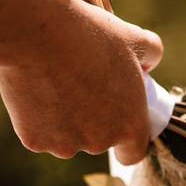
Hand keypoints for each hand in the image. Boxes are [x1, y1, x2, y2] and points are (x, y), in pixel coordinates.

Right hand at [0, 0, 163, 164]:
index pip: (133, 152)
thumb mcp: (132, 37)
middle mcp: (100, 143)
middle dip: (90, 121)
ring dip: (62, 121)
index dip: (126, 141)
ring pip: (65, 139)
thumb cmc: (88, 34)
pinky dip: (35, 117)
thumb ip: (151, 53)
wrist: (36, 34)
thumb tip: (148, 64)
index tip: (116, 123)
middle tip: (80, 87)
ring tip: (55, 83)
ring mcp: (65, 145)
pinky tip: (34, 90)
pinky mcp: (34, 141)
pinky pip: (37, 132)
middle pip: (96, 141)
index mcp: (130, 126)